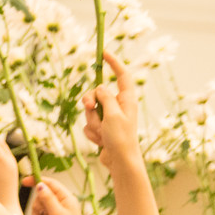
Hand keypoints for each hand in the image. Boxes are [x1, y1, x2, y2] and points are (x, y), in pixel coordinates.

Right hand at [82, 51, 140, 169]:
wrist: (119, 161)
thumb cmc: (121, 138)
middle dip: (90, 102)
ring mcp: (109, 117)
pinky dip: (91, 132)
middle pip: (97, 94)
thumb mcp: (112, 114)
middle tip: (89, 108)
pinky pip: (88, 124)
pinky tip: (100, 141)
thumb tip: (100, 87)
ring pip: (90, 111)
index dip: (114, 63)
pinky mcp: (102, 128)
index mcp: (126, 99)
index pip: (121, 75)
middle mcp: (118, 106)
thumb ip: (105, 98)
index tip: (104, 53)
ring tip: (102, 134)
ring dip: (92, 123)